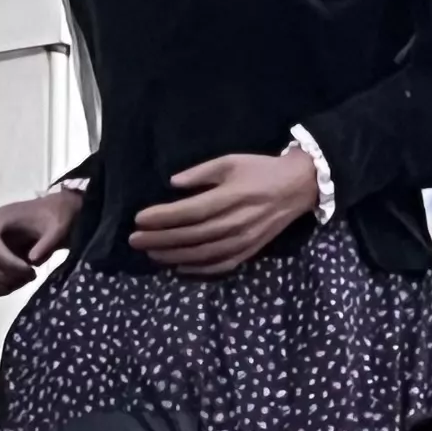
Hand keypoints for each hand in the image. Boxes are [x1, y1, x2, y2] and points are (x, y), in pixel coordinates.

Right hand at [0, 187, 82, 296]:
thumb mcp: (56, 228)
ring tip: (25, 278)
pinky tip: (16, 284)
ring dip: (3, 285)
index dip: (10, 265)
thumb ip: (47, 242)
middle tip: (32, 276)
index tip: (32, 271)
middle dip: (8, 277)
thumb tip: (32, 259)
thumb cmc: (50, 221)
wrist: (46, 216)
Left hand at [126, 149, 318, 276]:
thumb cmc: (260, 170)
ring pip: (202, 254)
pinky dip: (198, 269)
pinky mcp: (249, 251)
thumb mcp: (230, 161)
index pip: (189, 211)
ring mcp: (243, 240)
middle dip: (159, 239)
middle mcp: (235, 222)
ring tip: (150, 253)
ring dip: (173, 256)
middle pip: (190, 235)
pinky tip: (178, 267)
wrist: (297, 187)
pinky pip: (220, 265)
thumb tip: (172, 184)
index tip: (139, 219)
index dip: (162, 217)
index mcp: (230, 197)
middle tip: (134, 240)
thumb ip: (200, 172)